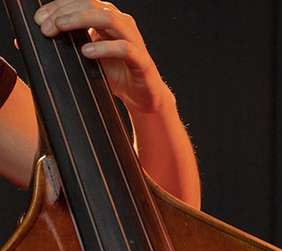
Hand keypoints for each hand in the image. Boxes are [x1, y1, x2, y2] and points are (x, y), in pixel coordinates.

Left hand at [34, 0, 169, 113]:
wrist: (142, 96)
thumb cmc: (115, 73)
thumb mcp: (83, 57)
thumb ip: (61, 46)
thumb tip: (23, 42)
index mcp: (107, 20)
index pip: (81, 2)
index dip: (58, 6)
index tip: (38, 20)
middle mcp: (122, 25)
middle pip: (92, 5)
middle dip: (64, 13)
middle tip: (46, 27)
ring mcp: (134, 41)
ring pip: (109, 19)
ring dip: (81, 20)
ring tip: (61, 28)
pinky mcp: (142, 61)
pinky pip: (125, 48)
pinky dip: (104, 47)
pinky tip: (87, 51)